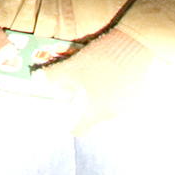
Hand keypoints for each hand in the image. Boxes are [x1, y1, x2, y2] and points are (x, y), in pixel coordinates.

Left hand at [38, 29, 153, 134]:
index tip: (66, 117)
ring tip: (93, 84)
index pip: (81, 130)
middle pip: (95, 119)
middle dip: (85, 109)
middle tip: (78, 95)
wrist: (132, 45)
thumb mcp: (73, 66)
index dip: (71, 125)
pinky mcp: (138, 95)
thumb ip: (53, 75)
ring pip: (109, 109)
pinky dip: (114, 94)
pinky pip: (122, 100)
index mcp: (97, 111)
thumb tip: (36, 79)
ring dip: (101, 101)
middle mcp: (114, 114)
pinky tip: (109, 78)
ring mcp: (128, 105)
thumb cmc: (100, 59)